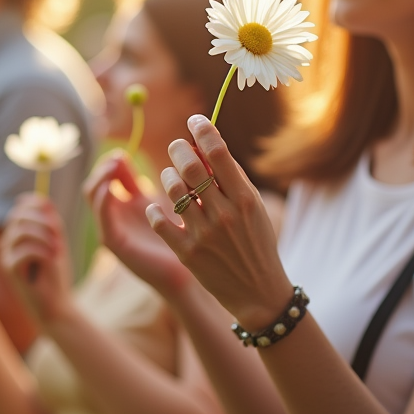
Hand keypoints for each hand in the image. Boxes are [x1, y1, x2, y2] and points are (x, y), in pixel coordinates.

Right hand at [0, 193, 71, 325]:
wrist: (56, 306)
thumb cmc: (56, 276)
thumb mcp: (56, 242)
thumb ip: (51, 222)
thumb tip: (43, 201)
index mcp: (17, 235)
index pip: (20, 208)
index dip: (37, 206)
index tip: (55, 220)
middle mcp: (7, 244)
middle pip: (18, 216)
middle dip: (42, 221)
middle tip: (59, 236)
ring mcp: (5, 256)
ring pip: (20, 231)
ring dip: (44, 236)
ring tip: (57, 249)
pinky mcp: (9, 270)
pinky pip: (24, 250)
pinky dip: (42, 252)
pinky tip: (53, 260)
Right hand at [85, 151, 194, 298]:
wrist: (192, 268)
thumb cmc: (186, 233)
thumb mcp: (170, 197)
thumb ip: (168, 177)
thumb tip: (171, 149)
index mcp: (128, 203)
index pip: (108, 175)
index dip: (111, 162)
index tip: (122, 154)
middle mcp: (116, 214)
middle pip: (95, 182)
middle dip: (103, 167)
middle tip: (117, 158)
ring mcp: (112, 228)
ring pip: (93, 195)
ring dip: (100, 178)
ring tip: (113, 167)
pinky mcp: (114, 242)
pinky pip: (101, 216)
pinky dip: (102, 199)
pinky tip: (111, 188)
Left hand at [147, 114, 290, 330]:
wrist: (258, 292)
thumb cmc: (255, 242)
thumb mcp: (254, 208)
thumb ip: (231, 178)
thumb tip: (203, 143)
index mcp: (245, 198)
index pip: (218, 151)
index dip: (202, 129)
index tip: (194, 120)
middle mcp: (224, 214)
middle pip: (191, 165)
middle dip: (178, 148)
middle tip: (176, 146)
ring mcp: (204, 234)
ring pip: (172, 189)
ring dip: (167, 177)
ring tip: (173, 179)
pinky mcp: (187, 253)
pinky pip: (159, 221)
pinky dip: (155, 210)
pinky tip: (159, 209)